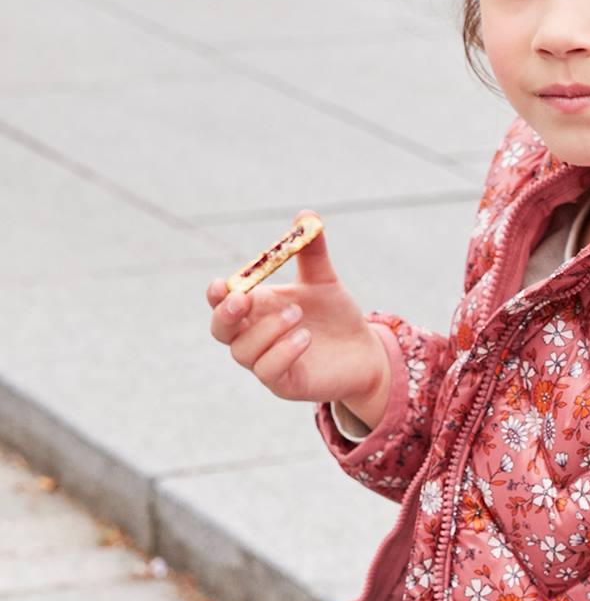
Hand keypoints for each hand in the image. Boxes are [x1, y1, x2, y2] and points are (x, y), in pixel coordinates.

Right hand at [206, 211, 386, 415]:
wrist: (363, 353)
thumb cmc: (335, 317)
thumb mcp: (324, 280)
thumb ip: (312, 252)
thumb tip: (307, 216)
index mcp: (256, 308)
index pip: (221, 302)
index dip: (216, 294)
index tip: (224, 283)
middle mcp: (254, 336)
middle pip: (220, 330)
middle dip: (226, 314)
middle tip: (245, 300)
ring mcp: (266, 362)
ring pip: (243, 352)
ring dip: (266, 330)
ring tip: (298, 314)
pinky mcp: (284, 384)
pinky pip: (269, 371)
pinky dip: (283, 352)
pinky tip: (305, 338)